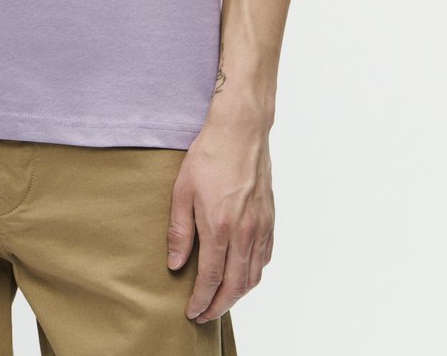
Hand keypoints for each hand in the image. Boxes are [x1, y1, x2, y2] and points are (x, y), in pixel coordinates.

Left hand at [166, 112, 274, 322]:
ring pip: (253, 276)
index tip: (191, 312)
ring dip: (237, 295)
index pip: (211, 279)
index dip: (201, 301)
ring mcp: (260, 227)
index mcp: (219, 227)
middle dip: (218, 306)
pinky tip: (241, 275)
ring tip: (220, 300)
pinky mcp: (270, 219)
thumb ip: (179, 231)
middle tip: (203, 314)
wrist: (240, 132)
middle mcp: (244, 233)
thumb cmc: (209, 156)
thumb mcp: (182, 191)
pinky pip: (265, 258)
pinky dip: (253, 275)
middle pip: (235, 286)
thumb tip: (176, 264)